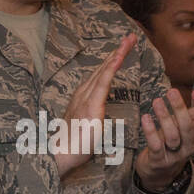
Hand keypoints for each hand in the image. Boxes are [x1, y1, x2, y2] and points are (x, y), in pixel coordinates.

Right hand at [54, 34, 137, 177]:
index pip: (101, 74)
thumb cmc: (74, 145)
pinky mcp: (91, 104)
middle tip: (131, 37)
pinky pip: (103, 82)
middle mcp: (83, 93)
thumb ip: (93, 116)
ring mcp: (86, 97)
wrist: (62, 155)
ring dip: (118, 54)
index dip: (113, 60)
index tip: (124, 48)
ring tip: (129, 41)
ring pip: (105, 70)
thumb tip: (99, 114)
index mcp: (84, 97)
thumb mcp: (88, 126)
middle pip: (104, 68)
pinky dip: (111, 68)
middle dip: (118, 51)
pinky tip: (119, 57)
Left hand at [133, 85, 193, 192]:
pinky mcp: (158, 160)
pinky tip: (146, 118)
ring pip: (172, 136)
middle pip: (188, 128)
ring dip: (164, 117)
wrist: (160, 170)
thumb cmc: (178, 139)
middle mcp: (189, 146)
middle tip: (172, 91)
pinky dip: (150, 132)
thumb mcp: (192, 122)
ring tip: (157, 101)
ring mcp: (174, 154)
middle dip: (180, 109)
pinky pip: (156, 146)